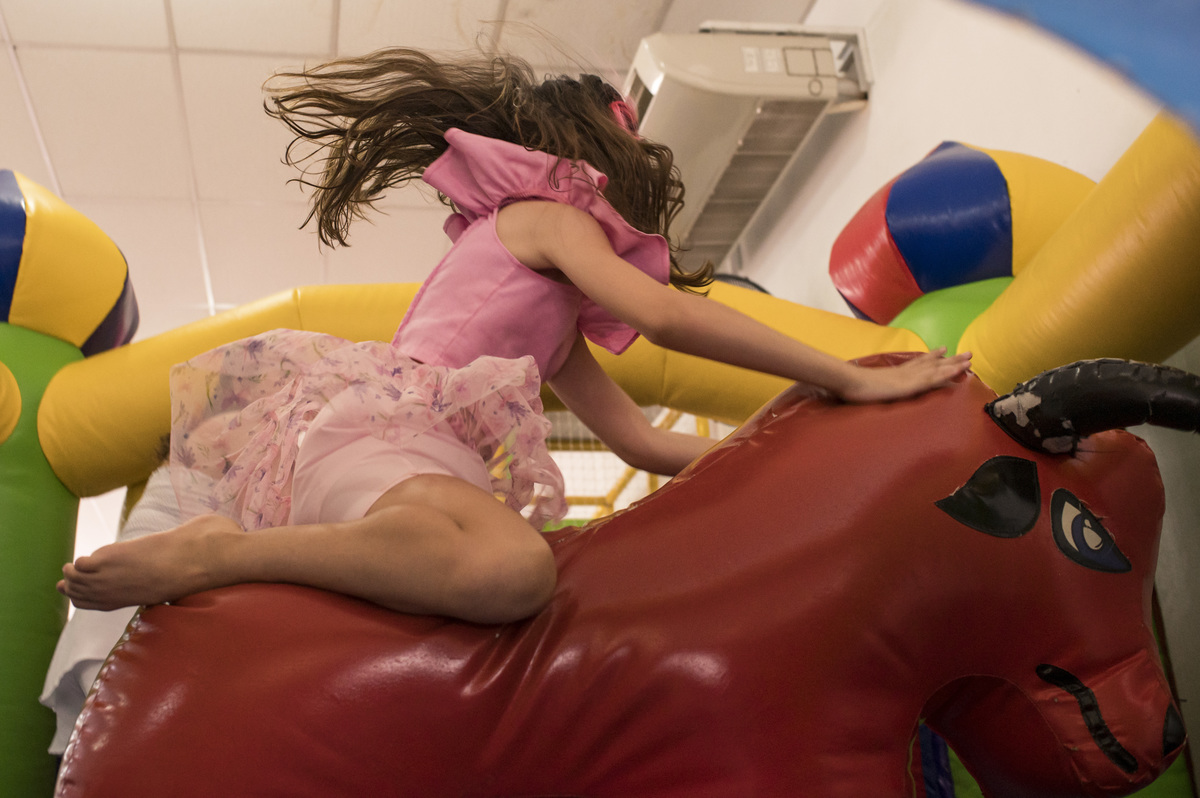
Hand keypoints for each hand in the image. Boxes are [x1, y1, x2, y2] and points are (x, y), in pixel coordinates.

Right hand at [837, 348, 972, 403]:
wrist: (850, 383)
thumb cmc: (854, 387)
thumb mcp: (868, 388)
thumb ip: (875, 388)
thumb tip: (872, 390)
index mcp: (896, 373)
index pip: (918, 363)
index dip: (932, 357)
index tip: (943, 350)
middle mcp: (906, 371)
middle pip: (932, 363)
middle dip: (950, 359)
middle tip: (966, 353)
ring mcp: (910, 377)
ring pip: (937, 368)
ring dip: (954, 363)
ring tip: (969, 358)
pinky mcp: (912, 384)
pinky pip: (934, 378)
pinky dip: (948, 373)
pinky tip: (959, 370)